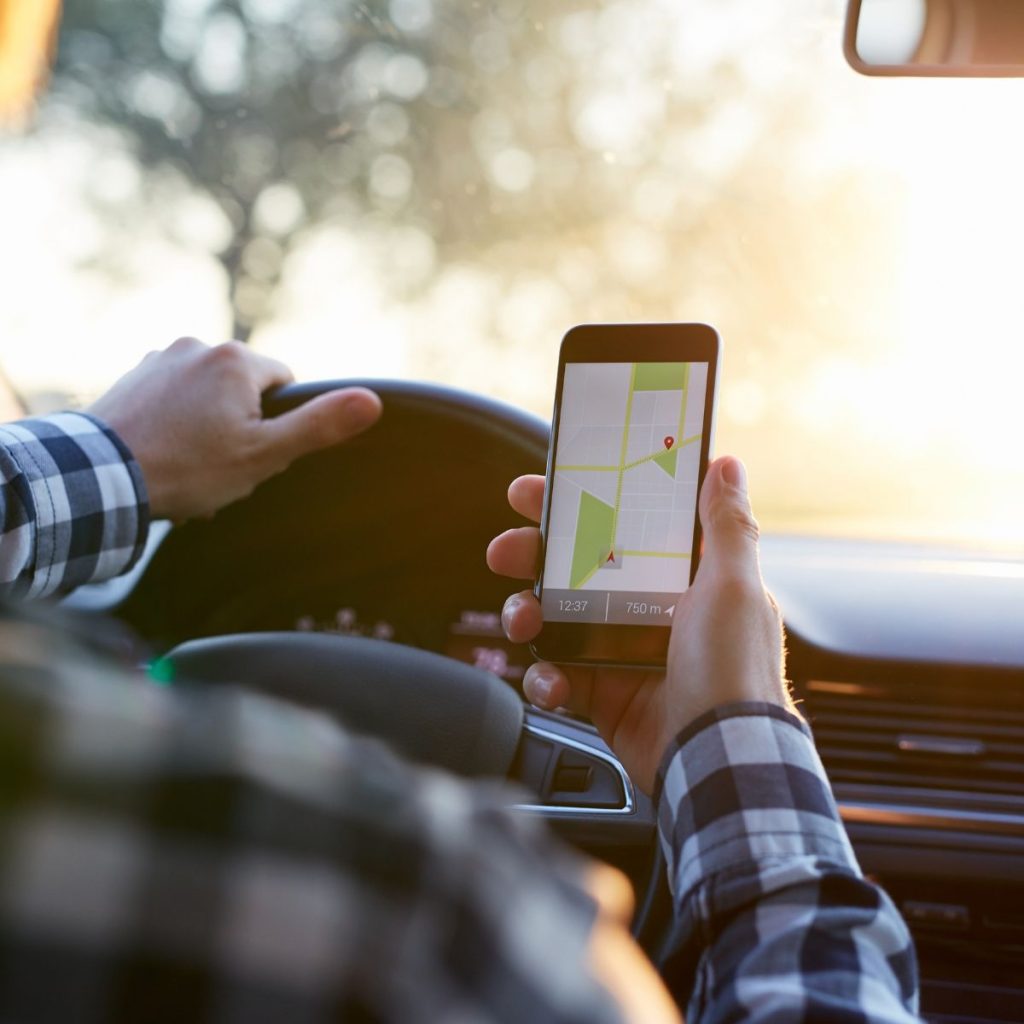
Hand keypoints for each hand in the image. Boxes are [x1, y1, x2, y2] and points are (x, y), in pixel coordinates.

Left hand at [89, 337, 381, 520]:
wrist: (99, 477)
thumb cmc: (187, 468)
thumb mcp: (264, 454)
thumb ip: (319, 425)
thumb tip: (373, 400)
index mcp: (236, 359)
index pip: (285, 385)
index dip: (277, 424)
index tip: (254, 451)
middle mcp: (197, 346)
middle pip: (245, 392)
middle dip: (241, 428)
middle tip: (220, 468)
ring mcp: (160, 359)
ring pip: (209, 397)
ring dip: (208, 429)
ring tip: (189, 467)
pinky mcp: (134, 377)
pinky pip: (174, 399)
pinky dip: (177, 426)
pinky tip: (166, 456)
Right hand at [486, 456, 793, 793]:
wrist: (718, 758)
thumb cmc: (736, 670)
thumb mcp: (735, 586)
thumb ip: (727, 526)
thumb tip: (727, 466)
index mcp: (680, 578)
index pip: (622, 525)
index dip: (579, 504)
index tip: (540, 490)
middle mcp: (648, 609)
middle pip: (575, 568)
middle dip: (533, 556)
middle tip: (507, 551)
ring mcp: (620, 652)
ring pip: (554, 618)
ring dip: (526, 613)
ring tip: (522, 619)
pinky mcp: (602, 693)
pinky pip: (556, 675)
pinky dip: (545, 677)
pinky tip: (552, 679)